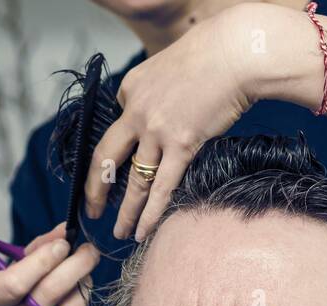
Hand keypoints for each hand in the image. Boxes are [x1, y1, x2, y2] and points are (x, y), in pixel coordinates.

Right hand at [0, 223, 100, 305]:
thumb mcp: (8, 282)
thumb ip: (34, 254)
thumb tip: (63, 231)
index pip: (15, 282)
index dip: (44, 260)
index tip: (64, 244)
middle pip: (47, 293)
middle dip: (75, 266)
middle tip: (89, 252)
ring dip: (83, 288)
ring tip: (83, 277)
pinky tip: (76, 304)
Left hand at [83, 3, 261, 241]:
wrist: (235, 53)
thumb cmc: (211, 56)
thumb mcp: (168, 64)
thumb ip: (156, 91)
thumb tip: (159, 114)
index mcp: (130, 88)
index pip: (118, 121)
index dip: (122, 144)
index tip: (121, 163)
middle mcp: (135, 111)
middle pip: (105, 157)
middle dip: (96, 188)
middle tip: (91, 210)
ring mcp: (156, 130)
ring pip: (133, 180)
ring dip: (124, 211)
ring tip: (118, 231)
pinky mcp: (181, 144)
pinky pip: (161, 188)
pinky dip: (150, 214)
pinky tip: (142, 231)